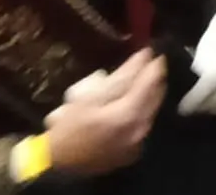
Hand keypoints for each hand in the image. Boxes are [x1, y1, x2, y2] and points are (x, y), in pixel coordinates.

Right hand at [42, 48, 166, 176]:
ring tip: (140, 80)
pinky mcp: (134, 151)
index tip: (152, 51)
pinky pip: (144, 124)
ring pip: (151, 111)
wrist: (58, 164)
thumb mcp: (90, 97)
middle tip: (149, 63)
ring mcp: (139, 143)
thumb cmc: (69, 127)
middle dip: (154, 79)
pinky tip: (131, 103)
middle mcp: (140, 131)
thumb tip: (141, 59)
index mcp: (129, 116)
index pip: (150, 84)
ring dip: (149, 94)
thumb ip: (119, 78)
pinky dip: (141, 111)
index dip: (153, 65)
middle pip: (156, 97)